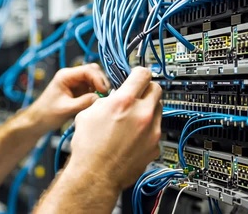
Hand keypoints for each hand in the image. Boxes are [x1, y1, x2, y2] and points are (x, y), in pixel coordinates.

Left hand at [27, 63, 110, 130]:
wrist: (38, 121)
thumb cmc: (47, 114)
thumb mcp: (66, 109)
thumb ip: (83, 102)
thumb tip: (99, 97)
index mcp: (66, 75)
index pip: (87, 70)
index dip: (98, 79)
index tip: (104, 91)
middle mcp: (71, 76)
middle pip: (93, 72)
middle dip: (101, 82)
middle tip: (106, 95)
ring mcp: (75, 83)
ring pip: (94, 80)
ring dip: (99, 88)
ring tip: (102, 99)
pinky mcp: (78, 91)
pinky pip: (91, 88)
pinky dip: (96, 93)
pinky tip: (97, 102)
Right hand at [67, 67, 162, 189]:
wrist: (95, 175)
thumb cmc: (88, 148)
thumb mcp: (88, 113)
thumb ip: (106, 100)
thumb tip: (114, 96)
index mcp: (124, 102)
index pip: (143, 74)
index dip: (139, 72)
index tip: (137, 74)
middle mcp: (142, 114)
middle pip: (156, 89)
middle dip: (146, 89)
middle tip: (137, 94)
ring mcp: (152, 132)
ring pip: (158, 109)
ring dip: (148, 109)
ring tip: (132, 118)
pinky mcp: (155, 147)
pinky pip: (156, 130)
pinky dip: (147, 130)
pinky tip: (132, 137)